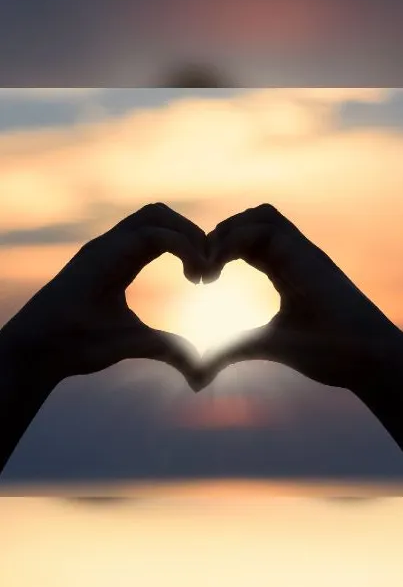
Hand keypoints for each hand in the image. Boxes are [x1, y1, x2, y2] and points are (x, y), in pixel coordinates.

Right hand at [2, 203, 206, 387]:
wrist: (41, 351)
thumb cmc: (79, 345)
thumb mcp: (138, 343)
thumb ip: (169, 349)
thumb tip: (199, 368)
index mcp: (120, 259)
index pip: (162, 232)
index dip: (190, 245)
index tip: (206, 278)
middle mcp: (112, 245)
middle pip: (160, 213)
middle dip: (193, 233)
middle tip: (210, 268)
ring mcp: (105, 246)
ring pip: (155, 213)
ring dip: (188, 234)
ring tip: (203, 269)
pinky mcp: (101, 254)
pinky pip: (150, 234)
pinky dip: (181, 245)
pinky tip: (193, 274)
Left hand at [199, 204, 401, 392]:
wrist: (366, 360)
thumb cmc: (328, 353)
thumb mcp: (265, 346)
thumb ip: (231, 350)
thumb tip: (197, 372)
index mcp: (288, 269)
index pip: (248, 241)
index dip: (220, 250)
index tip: (199, 279)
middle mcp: (296, 254)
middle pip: (253, 218)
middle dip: (220, 234)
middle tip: (200, 267)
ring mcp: (304, 252)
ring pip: (261, 214)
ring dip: (228, 231)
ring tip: (209, 263)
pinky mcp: (307, 256)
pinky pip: (266, 228)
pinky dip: (234, 240)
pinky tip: (218, 268)